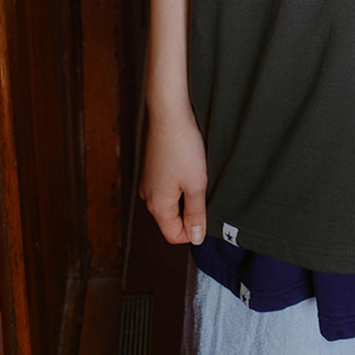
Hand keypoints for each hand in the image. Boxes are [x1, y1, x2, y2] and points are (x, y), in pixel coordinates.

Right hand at [141, 99, 208, 246]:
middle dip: (190, 214)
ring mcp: (148, 183)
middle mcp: (147, 197)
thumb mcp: (196, 185)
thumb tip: (195, 238)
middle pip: (170, 220)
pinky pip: (166, 189)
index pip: (173, 235)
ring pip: (169, 204)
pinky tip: (188, 169)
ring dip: (185, 198)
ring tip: (197, 179)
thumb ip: (196, 214)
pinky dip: (179, 186)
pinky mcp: (152, 171)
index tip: (207, 216)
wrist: (169, 116)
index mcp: (157, 205)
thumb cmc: (183, 148)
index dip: (193, 232)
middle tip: (205, 194)